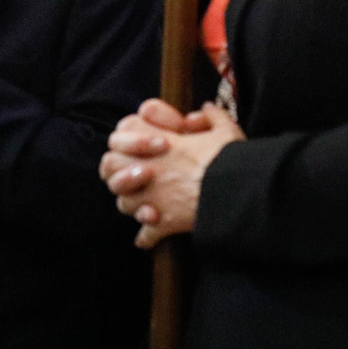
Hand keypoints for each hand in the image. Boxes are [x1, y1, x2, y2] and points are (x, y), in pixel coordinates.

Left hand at [100, 100, 243, 248]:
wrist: (239, 192)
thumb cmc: (232, 159)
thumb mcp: (226, 130)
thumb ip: (212, 117)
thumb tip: (205, 109)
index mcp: (161, 141)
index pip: (125, 128)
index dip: (133, 133)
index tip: (155, 140)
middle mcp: (150, 167)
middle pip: (109, 164)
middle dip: (118, 170)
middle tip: (136, 173)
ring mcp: (153, 196)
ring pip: (123, 201)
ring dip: (132, 204)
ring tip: (145, 204)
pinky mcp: (163, 222)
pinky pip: (145, 234)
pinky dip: (146, 237)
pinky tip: (149, 238)